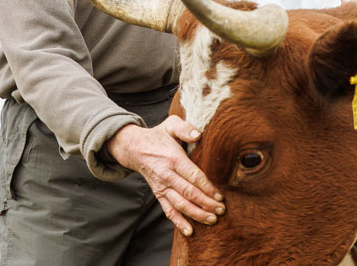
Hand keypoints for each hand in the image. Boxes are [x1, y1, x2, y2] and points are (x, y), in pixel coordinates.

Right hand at [106, 116, 224, 235]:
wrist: (135, 148)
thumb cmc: (158, 136)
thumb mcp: (170, 125)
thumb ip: (184, 128)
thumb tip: (198, 135)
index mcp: (173, 158)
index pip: (193, 176)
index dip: (207, 187)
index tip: (220, 195)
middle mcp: (167, 175)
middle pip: (188, 193)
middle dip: (206, 203)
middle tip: (221, 210)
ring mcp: (162, 186)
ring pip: (180, 204)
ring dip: (196, 214)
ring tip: (212, 220)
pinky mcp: (159, 194)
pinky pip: (168, 210)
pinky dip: (178, 222)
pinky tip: (189, 231)